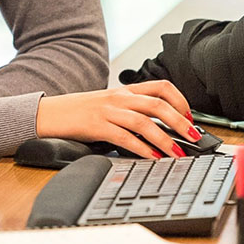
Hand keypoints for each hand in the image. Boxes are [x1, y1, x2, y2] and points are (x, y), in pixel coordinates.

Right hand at [35, 80, 199, 158]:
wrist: (50, 113)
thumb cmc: (81, 111)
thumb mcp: (110, 103)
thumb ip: (132, 108)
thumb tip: (160, 125)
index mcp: (126, 90)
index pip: (161, 86)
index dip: (180, 100)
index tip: (190, 117)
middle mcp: (120, 97)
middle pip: (158, 104)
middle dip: (180, 122)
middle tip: (194, 137)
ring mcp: (108, 111)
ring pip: (145, 122)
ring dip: (165, 139)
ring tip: (178, 153)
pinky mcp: (97, 126)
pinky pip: (124, 137)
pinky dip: (142, 148)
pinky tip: (152, 157)